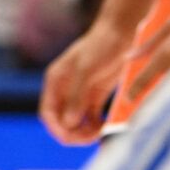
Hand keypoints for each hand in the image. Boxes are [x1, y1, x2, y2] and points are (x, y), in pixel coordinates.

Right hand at [39, 21, 131, 145]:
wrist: (121, 31)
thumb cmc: (101, 46)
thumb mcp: (86, 69)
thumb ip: (77, 96)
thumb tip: (69, 123)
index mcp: (55, 81)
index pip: (48, 113)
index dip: (56, 128)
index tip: (72, 138)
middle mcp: (65, 89)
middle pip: (61, 121)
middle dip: (72, 133)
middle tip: (90, 138)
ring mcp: (80, 93)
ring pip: (76, 123)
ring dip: (84, 133)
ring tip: (99, 133)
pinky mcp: (96, 95)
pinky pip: (91, 119)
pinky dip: (95, 127)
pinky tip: (105, 128)